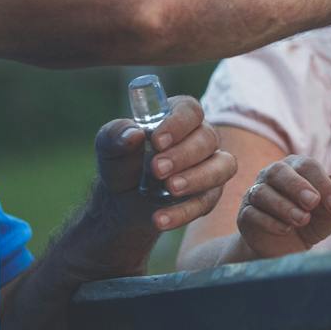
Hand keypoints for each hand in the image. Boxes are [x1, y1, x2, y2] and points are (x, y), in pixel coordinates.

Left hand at [96, 94, 237, 230]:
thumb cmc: (121, 162)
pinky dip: (184, 211)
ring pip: (221, 167)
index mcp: (178, 117)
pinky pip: (207, 202)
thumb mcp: (109, 147)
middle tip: (157, 169)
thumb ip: (116, 135)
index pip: (190, 111)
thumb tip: (134, 134)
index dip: (177, 124)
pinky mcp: (209, 195)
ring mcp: (210, 166)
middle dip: (183, 155)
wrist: (122, 200)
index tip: (157, 141)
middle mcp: (200, 138)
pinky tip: (161, 218)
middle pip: (207, 139)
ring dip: (196, 179)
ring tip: (170, 188)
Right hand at [237, 156, 330, 258]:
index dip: (322, 183)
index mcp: (297, 167)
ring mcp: (256, 194)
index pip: (307, 166)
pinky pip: (252, 213)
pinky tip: (285, 230)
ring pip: (262, 192)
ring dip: (284, 206)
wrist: (288, 248)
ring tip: (302, 220)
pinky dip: (269, 221)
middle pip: (278, 171)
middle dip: (297, 186)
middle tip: (313, 203)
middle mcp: (273, 176)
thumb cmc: (314, 222)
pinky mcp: (246, 215)